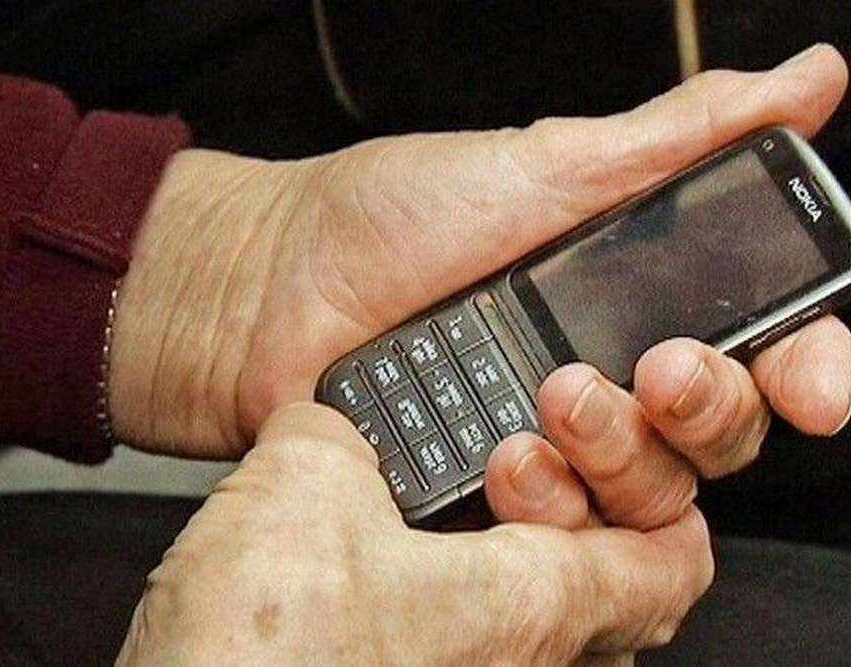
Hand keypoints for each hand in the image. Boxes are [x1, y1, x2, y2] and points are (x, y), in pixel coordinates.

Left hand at [109, 45, 849, 460]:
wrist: (270, 286)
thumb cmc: (391, 220)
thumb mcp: (542, 165)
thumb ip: (675, 140)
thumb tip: (808, 83)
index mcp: (633, 299)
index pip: (760, 345)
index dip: (807, 366)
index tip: (814, 376)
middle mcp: (604, 379)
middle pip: (721, 433)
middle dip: (716, 411)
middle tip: (661, 373)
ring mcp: (547, 446)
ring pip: (652, 497)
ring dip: (627, 460)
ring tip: (556, 403)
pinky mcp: (490, 498)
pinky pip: (559, 540)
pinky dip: (551, 510)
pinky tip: (509, 460)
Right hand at [116, 403, 712, 665]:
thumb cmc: (261, 646)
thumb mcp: (310, 477)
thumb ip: (343, 432)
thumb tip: (336, 432)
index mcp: (529, 607)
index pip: (669, 562)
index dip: (661, 498)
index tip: (624, 455)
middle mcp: (510, 663)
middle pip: (602, 587)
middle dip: (573, 505)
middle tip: (511, 456)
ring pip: (526, 613)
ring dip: (498, 542)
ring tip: (429, 488)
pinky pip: (453, 630)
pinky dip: (439, 575)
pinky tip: (372, 534)